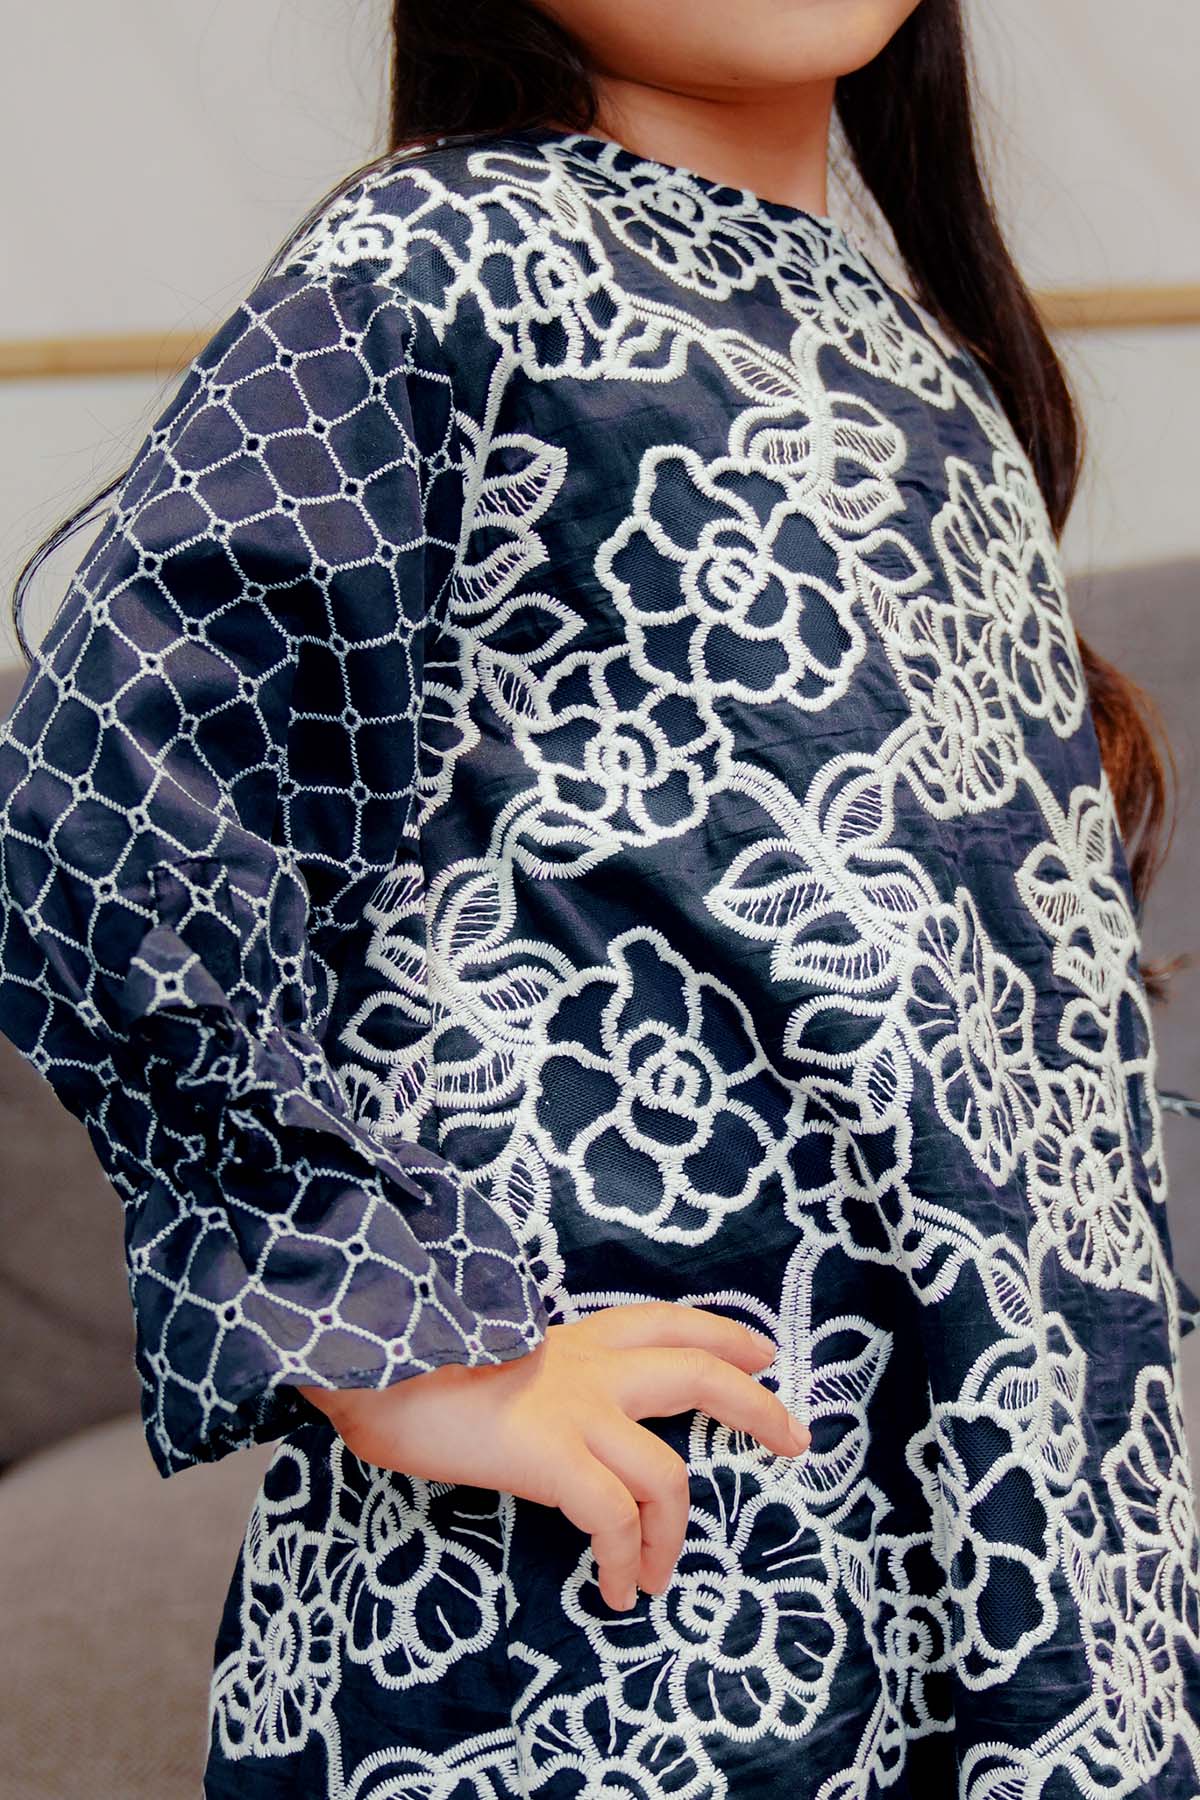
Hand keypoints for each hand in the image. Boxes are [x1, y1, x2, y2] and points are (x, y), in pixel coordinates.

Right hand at [294, 1299, 807, 1611]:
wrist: (373, 1364)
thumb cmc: (416, 1363)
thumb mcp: (488, 1350)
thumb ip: (532, 1373)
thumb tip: (542, 1417)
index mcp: (576, 1336)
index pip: (668, 1321)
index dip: (723, 1334)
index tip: (760, 1352)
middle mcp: (589, 1367)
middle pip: (702, 1376)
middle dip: (757, 1410)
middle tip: (793, 1440)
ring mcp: (576, 1412)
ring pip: (668, 1476)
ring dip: (673, 1538)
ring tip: (654, 1578)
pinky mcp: (552, 1457)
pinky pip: (614, 1521)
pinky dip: (622, 1563)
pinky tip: (612, 1591)